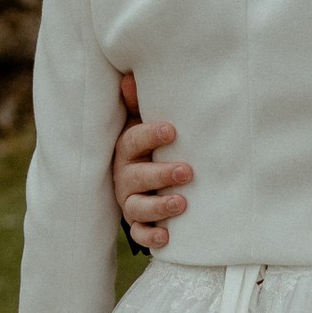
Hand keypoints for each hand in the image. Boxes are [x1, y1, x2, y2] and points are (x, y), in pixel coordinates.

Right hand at [113, 71, 192, 249]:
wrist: (145, 178)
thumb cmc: (150, 145)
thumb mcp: (143, 122)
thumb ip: (139, 103)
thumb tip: (129, 76)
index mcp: (126, 150)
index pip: (132, 141)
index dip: (149, 136)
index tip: (172, 130)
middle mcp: (124, 176)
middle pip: (135, 176)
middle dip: (160, 174)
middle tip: (187, 171)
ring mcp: (129, 201)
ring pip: (136, 207)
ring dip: (158, 206)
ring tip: (182, 203)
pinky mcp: (137, 223)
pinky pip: (139, 234)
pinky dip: (151, 237)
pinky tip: (167, 237)